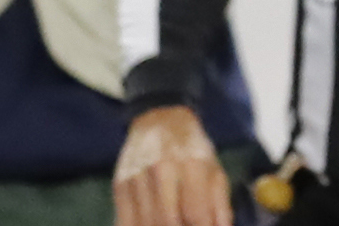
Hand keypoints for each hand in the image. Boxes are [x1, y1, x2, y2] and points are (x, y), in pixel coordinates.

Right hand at [114, 105, 231, 225]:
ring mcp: (137, 179)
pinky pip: (126, 221)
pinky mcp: (119, 185)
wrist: (159, 122)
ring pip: (146, 223)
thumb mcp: (215, 171)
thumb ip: (219, 206)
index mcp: (192, 165)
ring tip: (175, 224)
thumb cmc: (193, 150)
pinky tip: (152, 224)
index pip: (195, 213)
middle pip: (168, 222)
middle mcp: (162, 171)